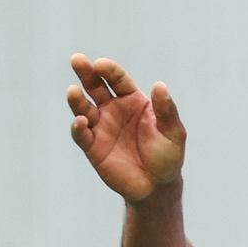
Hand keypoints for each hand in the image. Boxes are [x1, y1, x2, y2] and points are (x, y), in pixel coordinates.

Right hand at [66, 54, 185, 201]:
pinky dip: (78, 128)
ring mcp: (101, 127)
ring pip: (83, 108)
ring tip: (73, 91)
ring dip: (77, 100)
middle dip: (86, 73)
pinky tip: (82, 122)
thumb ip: (166, 110)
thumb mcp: (173, 132)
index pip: (118, 79)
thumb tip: (160, 85)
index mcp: (133, 101)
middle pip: (95, 87)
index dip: (109, 70)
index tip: (101, 64)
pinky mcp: (93, 147)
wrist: (157, 187)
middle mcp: (113, 110)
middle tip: (77, 60)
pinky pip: (81, 135)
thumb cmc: (167, 156)